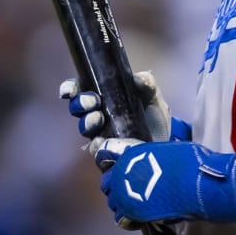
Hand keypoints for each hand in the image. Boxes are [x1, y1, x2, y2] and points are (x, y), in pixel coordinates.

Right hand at [60, 71, 191, 141]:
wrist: (166, 144)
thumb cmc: (154, 116)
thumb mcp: (152, 96)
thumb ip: (147, 83)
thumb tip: (138, 79)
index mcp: (103, 97)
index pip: (80, 90)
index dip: (71, 88)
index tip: (70, 90)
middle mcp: (97, 116)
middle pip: (78, 109)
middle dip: (80, 104)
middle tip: (91, 103)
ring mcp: (100, 136)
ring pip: (85, 130)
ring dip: (87, 123)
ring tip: (97, 119)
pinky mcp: (107, 155)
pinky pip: (97, 152)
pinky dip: (100, 146)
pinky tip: (104, 141)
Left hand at [90, 138, 235, 226]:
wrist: (200, 185)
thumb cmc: (191, 162)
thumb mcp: (168, 149)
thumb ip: (154, 155)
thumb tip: (156, 159)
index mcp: (131, 153)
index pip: (106, 154)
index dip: (111, 161)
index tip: (117, 166)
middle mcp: (123, 173)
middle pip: (106, 182)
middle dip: (115, 184)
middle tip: (129, 188)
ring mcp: (126, 194)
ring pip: (112, 202)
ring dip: (121, 203)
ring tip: (136, 204)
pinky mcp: (134, 214)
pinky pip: (122, 219)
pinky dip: (128, 219)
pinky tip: (139, 218)